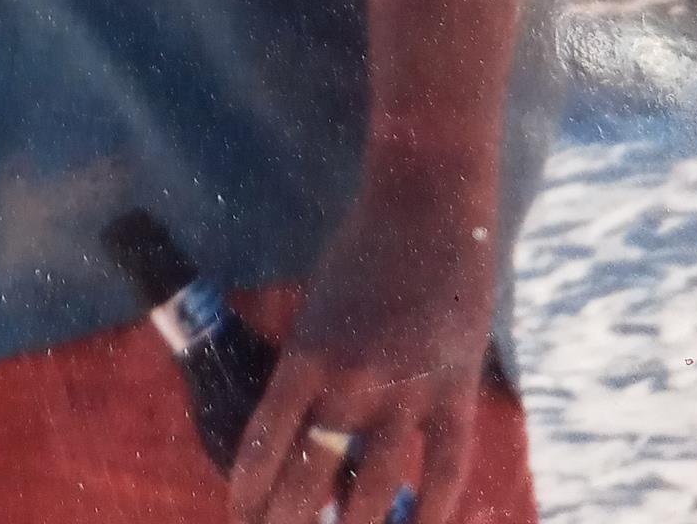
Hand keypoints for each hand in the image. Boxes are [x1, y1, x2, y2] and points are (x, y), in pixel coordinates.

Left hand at [230, 146, 499, 523]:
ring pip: (374, 490)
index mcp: (305, 353)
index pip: (264, 444)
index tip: (241, 516)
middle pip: (310, 477)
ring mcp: (405, 388)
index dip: (249, 492)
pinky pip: (442, 472)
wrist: (426, 205)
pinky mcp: (455, 390)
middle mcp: (349, 379)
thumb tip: (300, 430)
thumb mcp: (320, 308)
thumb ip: (312, 367)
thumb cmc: (363, 253)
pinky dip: (428, 515)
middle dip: (289, 522)